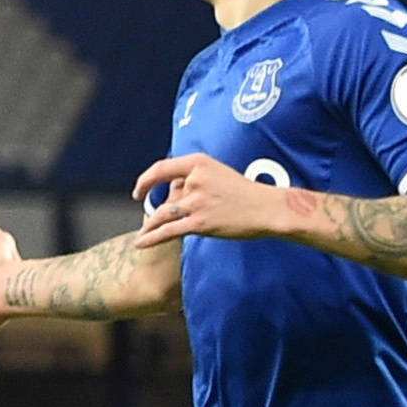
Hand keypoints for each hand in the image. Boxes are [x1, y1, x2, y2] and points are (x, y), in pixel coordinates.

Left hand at [129, 152, 300, 253]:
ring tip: (142, 234)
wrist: (268, 209)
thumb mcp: (218, 173)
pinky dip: (151, 238)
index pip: (161, 169)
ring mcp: (196, 202)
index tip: (138, 191)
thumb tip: (171, 191)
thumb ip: (194, 180)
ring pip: (161, 215)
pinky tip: (141, 243)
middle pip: (166, 198)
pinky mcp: (200, 222)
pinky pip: (168, 231)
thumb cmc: (245, 193)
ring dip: (150, 226)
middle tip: (154, 222)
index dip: (145, 180)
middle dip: (160, 212)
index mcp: (198, 163)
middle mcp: (194, 180)